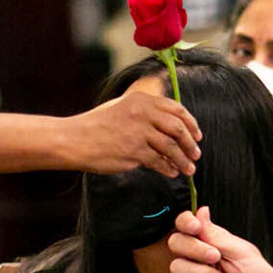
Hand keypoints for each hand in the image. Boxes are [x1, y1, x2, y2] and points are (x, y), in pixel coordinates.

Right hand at [66, 92, 200, 177]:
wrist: (75, 139)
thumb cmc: (97, 125)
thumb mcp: (122, 107)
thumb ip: (145, 112)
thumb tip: (170, 126)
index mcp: (142, 100)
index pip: (176, 109)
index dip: (191, 124)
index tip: (197, 136)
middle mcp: (143, 113)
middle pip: (178, 128)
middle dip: (191, 144)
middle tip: (196, 154)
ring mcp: (139, 132)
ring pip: (171, 147)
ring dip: (183, 160)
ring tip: (188, 169)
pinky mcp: (134, 151)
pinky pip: (159, 161)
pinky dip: (169, 168)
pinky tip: (172, 172)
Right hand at [167, 208, 272, 272]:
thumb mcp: (241, 251)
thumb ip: (216, 234)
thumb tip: (201, 210)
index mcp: (209, 242)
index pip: (184, 226)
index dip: (185, 222)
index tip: (195, 227)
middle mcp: (197, 259)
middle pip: (175, 244)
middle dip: (195, 249)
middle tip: (216, 256)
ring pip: (178, 268)